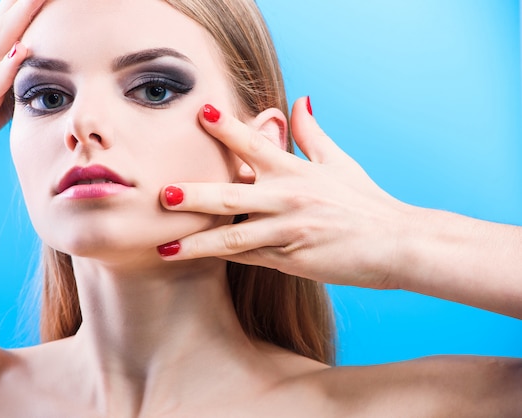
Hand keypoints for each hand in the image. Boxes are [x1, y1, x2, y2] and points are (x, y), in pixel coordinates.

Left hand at [158, 97, 413, 289]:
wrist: (396, 242)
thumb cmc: (366, 202)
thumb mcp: (339, 162)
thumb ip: (312, 133)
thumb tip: (299, 100)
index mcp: (297, 171)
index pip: (255, 144)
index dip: (227, 127)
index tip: (200, 112)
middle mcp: (288, 198)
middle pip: (231, 195)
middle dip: (194, 195)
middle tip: (163, 193)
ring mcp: (288, 232)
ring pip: (233, 236)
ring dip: (196, 242)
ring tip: (164, 247)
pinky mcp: (291, 260)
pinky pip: (250, 258)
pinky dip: (225, 257)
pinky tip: (199, 258)